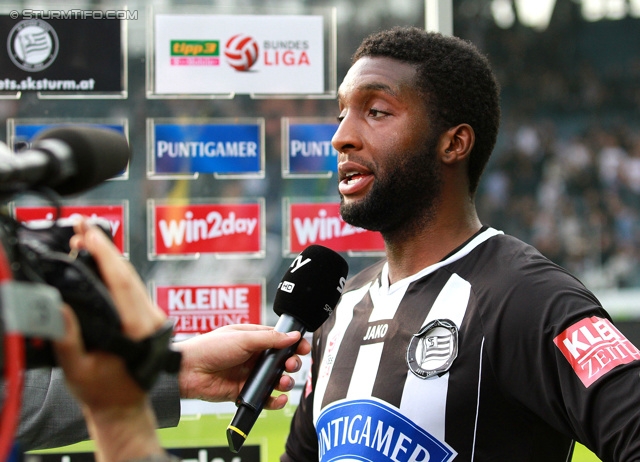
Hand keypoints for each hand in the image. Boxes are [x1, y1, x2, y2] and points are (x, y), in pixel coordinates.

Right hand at [53, 218, 166, 459]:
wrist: (125, 406)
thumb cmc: (103, 392)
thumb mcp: (79, 370)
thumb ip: (68, 340)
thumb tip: (59, 307)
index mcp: (136, 328)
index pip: (121, 281)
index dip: (105, 255)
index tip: (88, 233)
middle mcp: (149, 318)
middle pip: (127, 273)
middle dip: (105, 246)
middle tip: (83, 224)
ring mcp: (151, 317)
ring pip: (131, 278)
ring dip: (109, 256)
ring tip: (85, 237)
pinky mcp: (147, 317)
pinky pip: (132, 287)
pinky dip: (115, 270)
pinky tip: (100, 260)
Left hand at [175, 324, 310, 408]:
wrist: (188, 371)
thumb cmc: (210, 348)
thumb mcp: (243, 338)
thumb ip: (270, 339)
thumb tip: (293, 336)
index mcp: (252, 338)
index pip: (278, 340)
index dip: (293, 344)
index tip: (303, 348)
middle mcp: (252, 356)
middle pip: (280, 361)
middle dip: (290, 364)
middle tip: (290, 365)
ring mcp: (248, 374)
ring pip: (274, 380)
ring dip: (284, 382)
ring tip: (282, 382)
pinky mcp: (243, 392)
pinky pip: (264, 398)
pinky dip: (274, 400)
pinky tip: (278, 399)